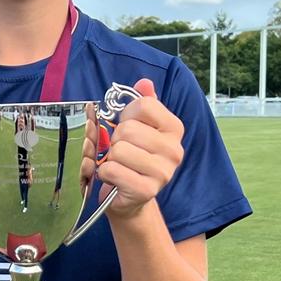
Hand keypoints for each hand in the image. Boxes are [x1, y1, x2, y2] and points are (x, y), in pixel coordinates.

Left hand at [97, 78, 183, 218]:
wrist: (131, 198)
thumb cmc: (133, 158)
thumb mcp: (140, 127)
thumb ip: (144, 103)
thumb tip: (144, 82)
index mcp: (174, 128)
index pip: (143, 105)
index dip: (126, 115)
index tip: (128, 128)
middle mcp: (174, 150)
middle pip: (128, 129)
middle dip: (115, 140)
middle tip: (121, 152)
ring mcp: (163, 172)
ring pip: (119, 150)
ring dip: (111, 158)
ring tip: (119, 165)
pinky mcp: (147, 190)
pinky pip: (112, 170)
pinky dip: (106, 173)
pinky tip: (115, 178)